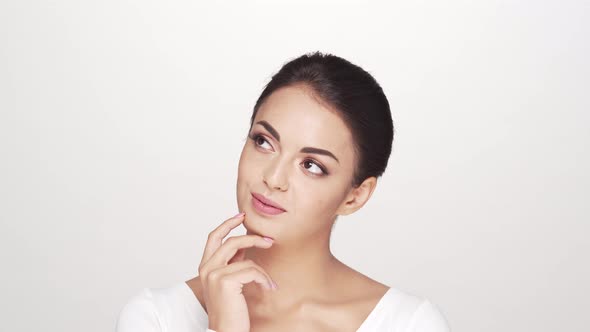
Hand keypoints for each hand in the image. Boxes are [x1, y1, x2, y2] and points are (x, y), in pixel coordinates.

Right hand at [198, 212, 276, 331]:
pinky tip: (268, 289)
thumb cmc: (230, 311)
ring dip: (262, 271)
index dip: (227, 223)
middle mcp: (206, 268)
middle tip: (268, 240)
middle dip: (252, 238)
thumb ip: (233, 262)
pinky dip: (264, 279)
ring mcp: (214, 274)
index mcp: (205, 266)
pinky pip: (253, 271)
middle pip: (231, 241)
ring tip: (269, 283)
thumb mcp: (230, 282)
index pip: (213, 237)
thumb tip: (245, 244)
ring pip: (246, 259)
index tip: (241, 216)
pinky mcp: (225, 281)